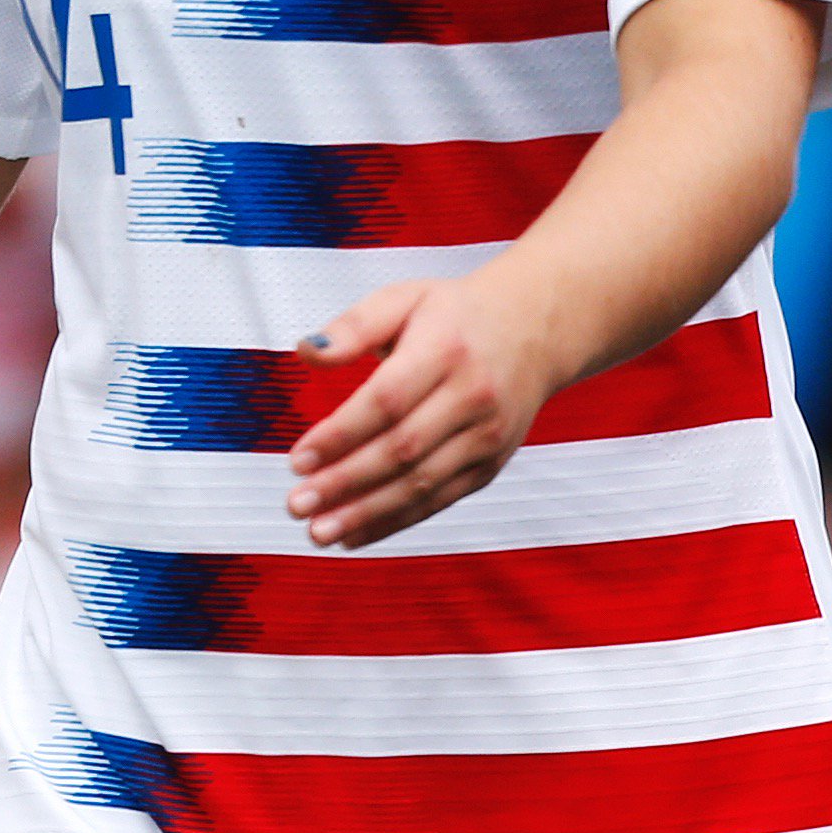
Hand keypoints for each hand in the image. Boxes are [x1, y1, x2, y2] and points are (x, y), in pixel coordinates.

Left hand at [285, 269, 566, 547]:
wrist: (534, 329)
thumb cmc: (455, 314)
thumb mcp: (403, 298)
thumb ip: (352, 326)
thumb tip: (305, 352)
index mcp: (444, 351)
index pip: (386, 402)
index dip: (340, 435)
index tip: (297, 459)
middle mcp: (471, 398)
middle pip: (402, 450)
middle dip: (346, 483)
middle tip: (297, 504)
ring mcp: (486, 436)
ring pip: (422, 484)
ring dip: (367, 513)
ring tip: (320, 531)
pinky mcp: (490, 464)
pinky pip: (440, 499)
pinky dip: (396, 520)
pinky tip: (356, 534)